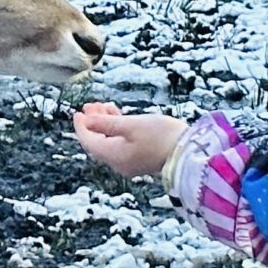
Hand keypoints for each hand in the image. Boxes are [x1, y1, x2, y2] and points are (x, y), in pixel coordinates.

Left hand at [72, 104, 187, 178]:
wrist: (189, 152)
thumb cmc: (161, 136)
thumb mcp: (131, 124)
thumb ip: (106, 123)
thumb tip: (86, 121)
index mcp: (113, 155)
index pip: (88, 141)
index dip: (81, 126)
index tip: (78, 112)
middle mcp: (118, 163)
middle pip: (98, 142)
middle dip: (93, 122)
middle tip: (92, 104)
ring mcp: (130, 163)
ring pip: (110, 142)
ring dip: (105, 124)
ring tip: (105, 106)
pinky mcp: (141, 159)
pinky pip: (121, 144)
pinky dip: (117, 131)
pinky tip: (120, 117)